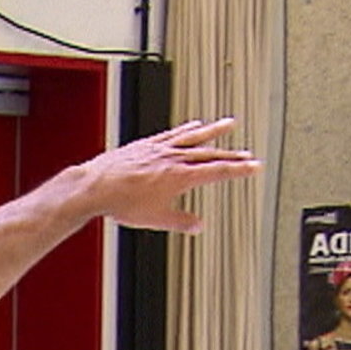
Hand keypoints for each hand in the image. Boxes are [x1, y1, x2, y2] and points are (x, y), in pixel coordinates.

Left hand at [77, 118, 260, 234]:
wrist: (94, 187)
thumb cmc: (121, 204)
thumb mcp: (155, 218)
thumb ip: (180, 221)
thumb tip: (198, 225)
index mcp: (180, 177)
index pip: (218, 171)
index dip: (240, 169)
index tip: (256, 166)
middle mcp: (173, 159)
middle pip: (210, 154)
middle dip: (232, 154)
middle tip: (249, 155)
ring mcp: (159, 149)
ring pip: (192, 137)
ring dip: (213, 131)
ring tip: (229, 124)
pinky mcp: (146, 144)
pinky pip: (172, 134)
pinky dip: (186, 130)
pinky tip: (195, 125)